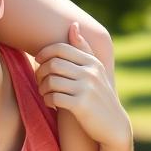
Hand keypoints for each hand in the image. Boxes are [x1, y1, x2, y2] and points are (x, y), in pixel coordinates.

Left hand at [35, 24, 131, 147]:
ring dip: (42, 88)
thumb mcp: (95, 70)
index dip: (44, 53)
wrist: (113, 125)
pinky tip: (51, 103)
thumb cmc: (98, 95)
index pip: (61, 48)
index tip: (38, 61)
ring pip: (51, 80)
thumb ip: (83, 49)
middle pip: (53, 64)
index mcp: (92, 62)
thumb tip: (73, 25)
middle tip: (40, 81)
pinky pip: (54, 97)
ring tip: (45, 92)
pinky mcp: (81, 105)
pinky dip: (48, 100)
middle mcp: (90, 73)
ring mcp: (86, 88)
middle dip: (40, 72)